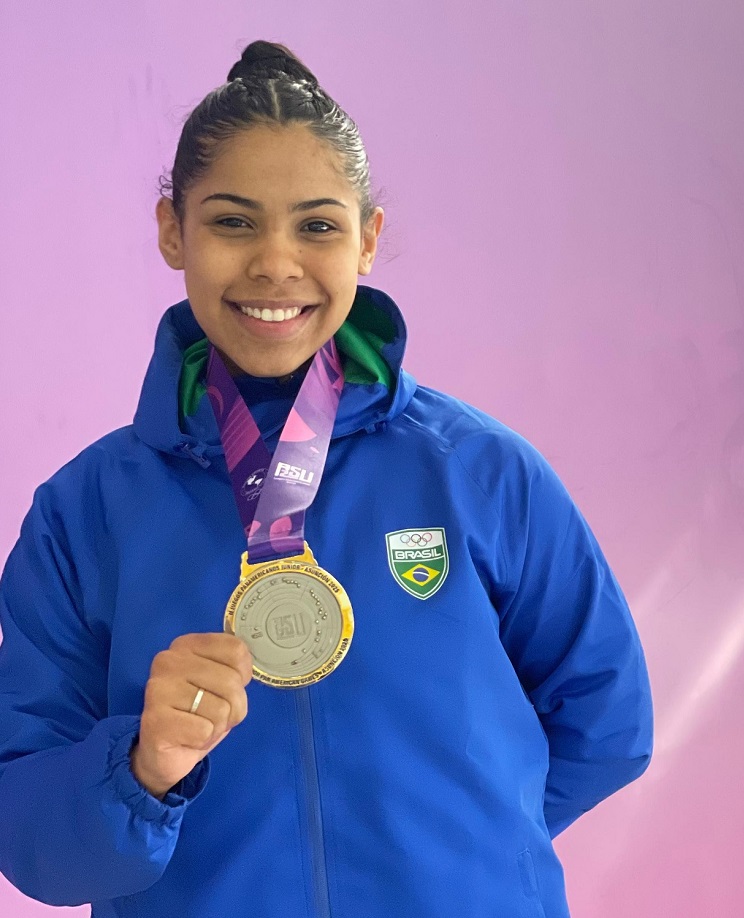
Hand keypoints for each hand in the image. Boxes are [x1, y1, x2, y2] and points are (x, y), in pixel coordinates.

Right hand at [130, 633, 252, 798]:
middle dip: (233, 707)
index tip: (226, 689)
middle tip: (212, 716)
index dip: (242, 676)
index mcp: (186, 645)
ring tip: (197, 727)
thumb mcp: (220, 684)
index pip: (236, 651)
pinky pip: (205, 730)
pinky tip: (186, 738)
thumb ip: (233, 668)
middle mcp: (169, 660)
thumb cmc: (197, 715)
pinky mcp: (156, 719)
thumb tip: (246, 670)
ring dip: (217, 726)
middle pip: (232, 681)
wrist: (163, 754)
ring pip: (221, 708)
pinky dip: (203, 740)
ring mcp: (160, 689)